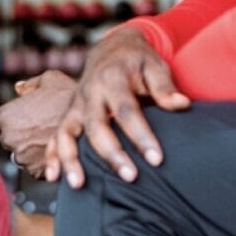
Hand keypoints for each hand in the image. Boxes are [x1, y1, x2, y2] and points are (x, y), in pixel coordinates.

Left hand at [0, 70, 77, 173]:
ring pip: (23, 156)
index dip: (16, 118)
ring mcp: (22, 158)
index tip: (31, 117)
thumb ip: (31, 85)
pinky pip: (35, 168)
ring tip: (51, 137)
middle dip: (22, 135)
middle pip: (9, 140)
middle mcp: (9, 139)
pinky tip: (57, 149)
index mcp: (6, 116)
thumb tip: (19, 88)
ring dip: (32, 150)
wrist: (93, 121)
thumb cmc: (70, 98)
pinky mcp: (36, 172)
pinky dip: (44, 163)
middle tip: (43, 126)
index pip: (0, 121)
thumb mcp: (50, 80)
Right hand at [49, 28, 190, 188]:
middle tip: (130, 178)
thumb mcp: (154, 66)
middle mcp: (89, 92)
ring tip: (79, 185)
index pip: (126, 111)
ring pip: (67, 133)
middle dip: (112, 154)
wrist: (111, 49)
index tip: (157, 159)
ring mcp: (76, 105)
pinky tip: (55, 178)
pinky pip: (55, 136)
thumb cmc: (138, 61)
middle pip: (96, 126)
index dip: (141, 136)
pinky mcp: (68, 114)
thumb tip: (182, 104)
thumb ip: (165, 86)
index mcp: (112, 78)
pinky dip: (52, 156)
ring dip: (71, 160)